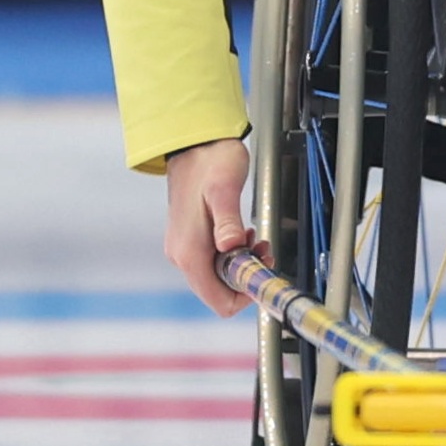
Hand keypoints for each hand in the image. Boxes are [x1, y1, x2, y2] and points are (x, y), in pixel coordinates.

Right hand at [159, 139, 256, 316]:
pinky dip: (233, 254)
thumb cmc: (210, 162)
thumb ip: (228, 222)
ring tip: (257, 240)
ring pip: (218, 277)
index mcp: (189, 252)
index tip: (261, 271)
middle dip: (245, 276)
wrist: (194, 144)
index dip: (245, 294)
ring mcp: (184, 249)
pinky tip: (244, 235)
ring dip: (242, 264)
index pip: (219, 301)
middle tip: (263, 250)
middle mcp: (182, 256)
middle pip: (219, 292)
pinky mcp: (190, 240)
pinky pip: (214, 262)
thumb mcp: (225, 191)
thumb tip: (230, 247)